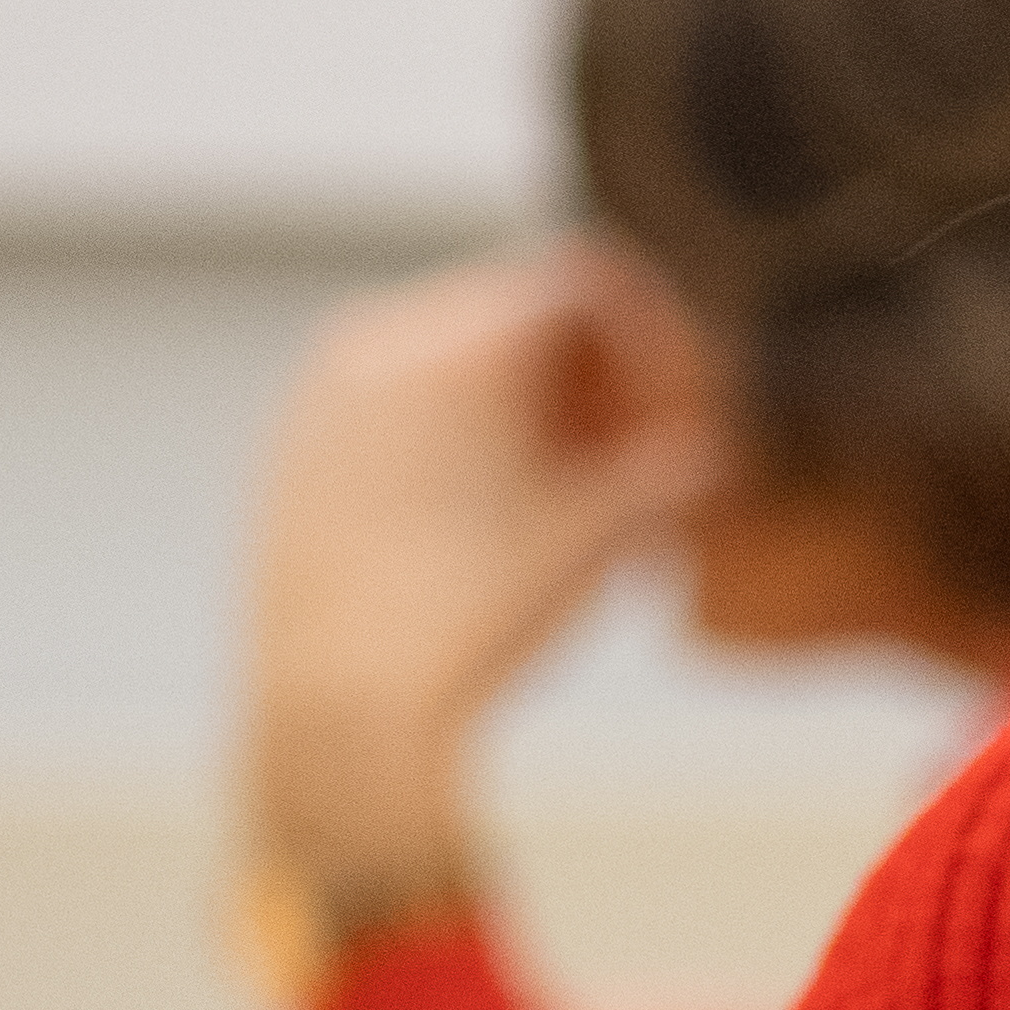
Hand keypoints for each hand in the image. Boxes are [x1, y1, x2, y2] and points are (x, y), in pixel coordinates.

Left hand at [241, 244, 730, 918]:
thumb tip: (710, 457)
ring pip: (463, 368)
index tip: (687, 420)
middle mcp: (380, 340)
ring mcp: (329, 394)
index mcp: (460, 338)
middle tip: (644, 471)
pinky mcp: (299, 453)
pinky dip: (467, 447)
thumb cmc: (473, 627)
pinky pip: (404, 413)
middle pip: (525, 322)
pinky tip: (497, 531)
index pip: (590, 285)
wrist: (338, 723)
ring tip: (574, 513)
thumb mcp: (603, 537)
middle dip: (599, 389)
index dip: (661, 348)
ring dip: (537, 420)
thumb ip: (672, 472)